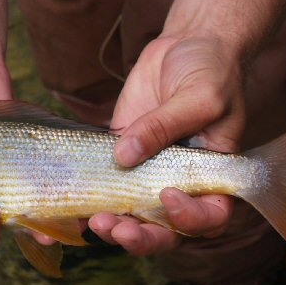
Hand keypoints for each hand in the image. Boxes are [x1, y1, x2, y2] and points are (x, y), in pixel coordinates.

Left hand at [89, 35, 245, 254]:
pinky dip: (88, 203)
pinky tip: (71, 208)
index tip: (166, 195)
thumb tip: (125, 156)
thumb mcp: (199, 96)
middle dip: (141, 237)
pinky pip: (103, 190)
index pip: (208, 217)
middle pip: (165, 230)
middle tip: (118, 228)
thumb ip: (165, 126)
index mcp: (213, 178)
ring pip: (132, 217)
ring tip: (94, 222)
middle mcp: (181, 185)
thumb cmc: (210, 72)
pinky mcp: (119, 161)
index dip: (189, 219)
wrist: (185, 47)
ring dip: (113, 227)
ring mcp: (147, 176)